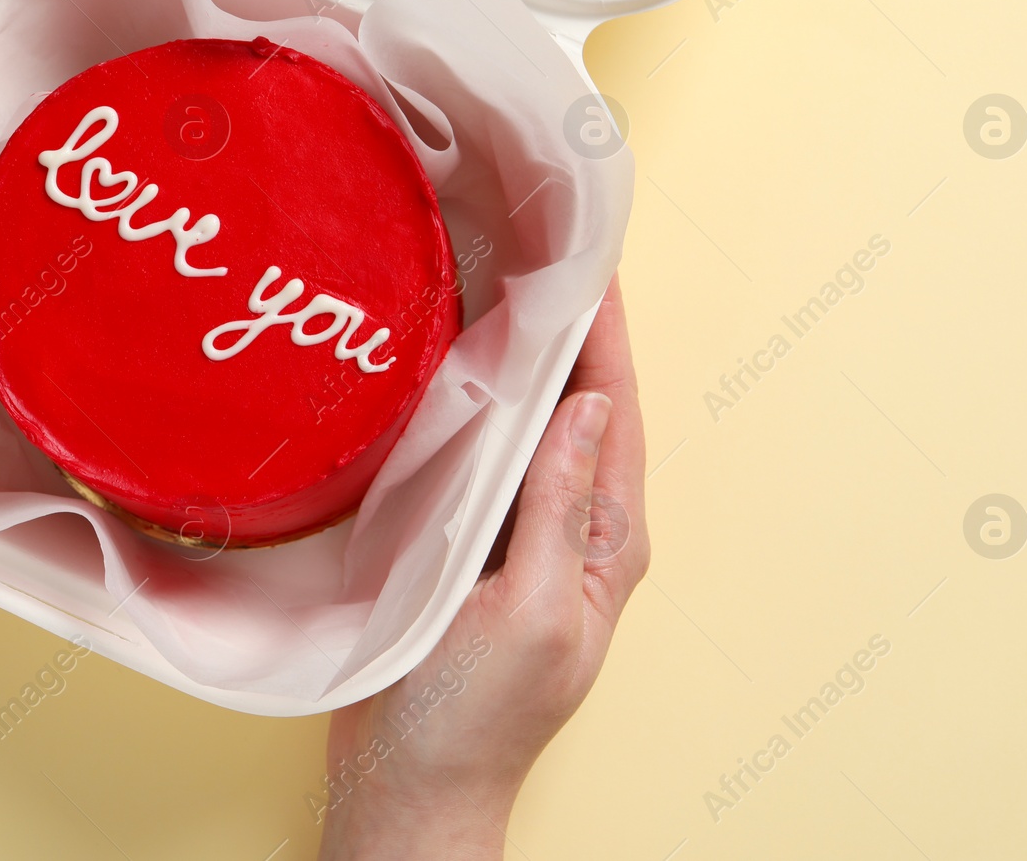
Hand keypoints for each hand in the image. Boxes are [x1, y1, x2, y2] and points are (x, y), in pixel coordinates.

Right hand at [316, 276, 648, 859]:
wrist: (410, 784)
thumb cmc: (472, 717)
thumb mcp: (530, 610)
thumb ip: (559, 507)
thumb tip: (590, 406)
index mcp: (606, 541)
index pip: (616, 410)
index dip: (607, 330)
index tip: (592, 255)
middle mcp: (576, 528)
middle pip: (582, 405)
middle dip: (570, 324)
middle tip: (542, 242)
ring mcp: (527, 534)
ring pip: (536, 424)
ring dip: (526, 354)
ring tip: (502, 278)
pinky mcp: (479, 543)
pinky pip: (491, 454)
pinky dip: (481, 401)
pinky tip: (454, 366)